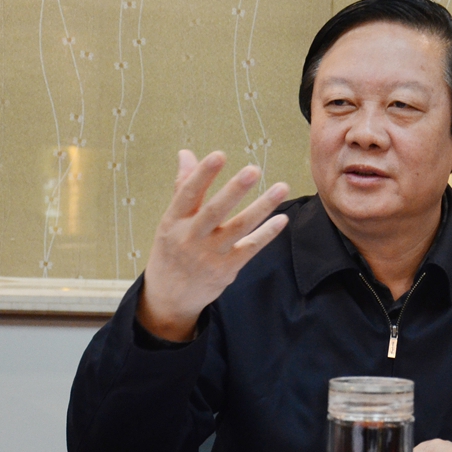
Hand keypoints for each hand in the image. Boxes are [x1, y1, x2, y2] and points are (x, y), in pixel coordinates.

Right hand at [136, 150, 289, 340]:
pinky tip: (281, 218)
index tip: (219, 155)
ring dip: (262, 207)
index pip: (188, 194)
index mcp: (174, 221)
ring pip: (239, 228)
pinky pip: (250, 248)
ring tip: (282, 187)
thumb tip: (186, 153)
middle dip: (234, 190)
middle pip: (215, 211)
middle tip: (253, 170)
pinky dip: (267, 234)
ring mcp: (210, 255)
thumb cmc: (172, 250)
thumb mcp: (171, 221)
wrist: (169, 297)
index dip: (203, 174)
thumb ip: (184, 188)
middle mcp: (191, 238)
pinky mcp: (227, 270)